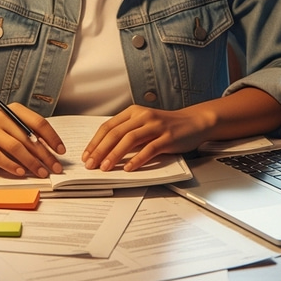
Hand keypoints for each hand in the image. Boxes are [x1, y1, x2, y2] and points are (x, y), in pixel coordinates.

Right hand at [0, 103, 66, 178]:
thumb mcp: (10, 122)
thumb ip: (27, 132)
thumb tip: (49, 151)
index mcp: (14, 109)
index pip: (38, 122)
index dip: (52, 137)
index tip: (61, 151)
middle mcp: (2, 117)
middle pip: (28, 138)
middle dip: (45, 155)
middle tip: (56, 167)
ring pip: (15, 147)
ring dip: (31, 162)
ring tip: (42, 172)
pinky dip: (11, 166)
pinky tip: (21, 173)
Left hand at [81, 105, 212, 171]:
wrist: (193, 122)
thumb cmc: (166, 126)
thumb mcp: (143, 124)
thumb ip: (127, 132)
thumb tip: (105, 150)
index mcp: (133, 112)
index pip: (108, 126)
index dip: (95, 141)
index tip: (86, 155)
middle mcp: (143, 116)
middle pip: (116, 133)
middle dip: (100, 150)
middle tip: (91, 164)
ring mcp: (155, 126)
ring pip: (129, 140)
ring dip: (114, 155)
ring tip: (105, 167)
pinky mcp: (167, 137)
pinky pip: (149, 149)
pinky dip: (137, 159)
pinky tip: (129, 168)